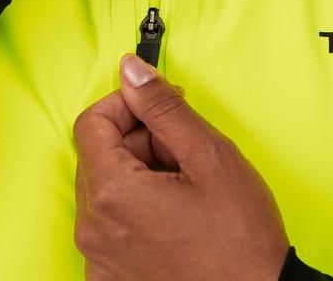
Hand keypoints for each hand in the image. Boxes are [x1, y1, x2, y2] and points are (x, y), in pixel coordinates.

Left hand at [73, 54, 290, 280]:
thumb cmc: (241, 241)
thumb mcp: (209, 155)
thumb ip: (163, 108)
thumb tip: (131, 72)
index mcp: (111, 194)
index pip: (91, 123)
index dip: (126, 105)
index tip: (158, 106)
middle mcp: (94, 230)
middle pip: (99, 157)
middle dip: (138, 140)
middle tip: (184, 150)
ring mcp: (100, 259)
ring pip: (106, 190)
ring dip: (140, 175)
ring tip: (186, 187)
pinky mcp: (111, 277)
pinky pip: (111, 226)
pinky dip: (137, 210)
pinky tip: (176, 218)